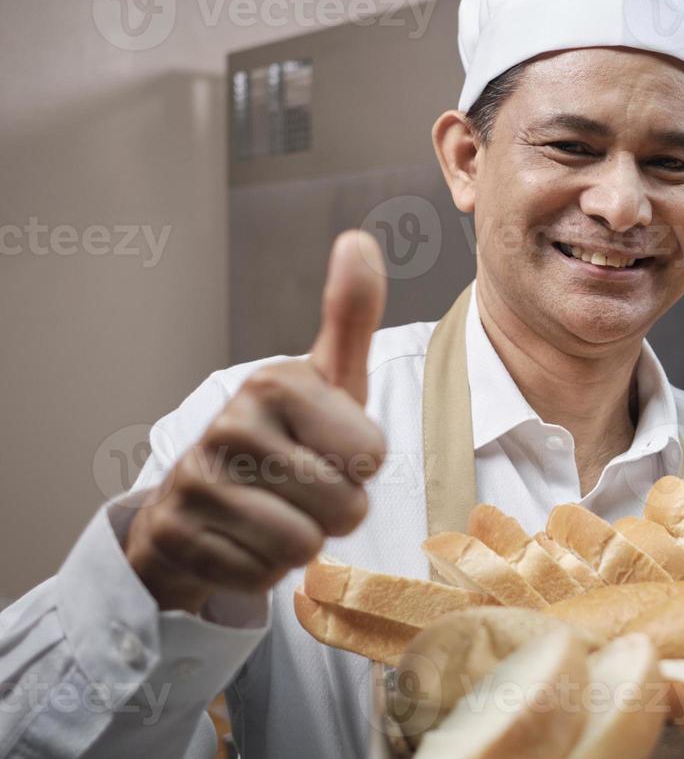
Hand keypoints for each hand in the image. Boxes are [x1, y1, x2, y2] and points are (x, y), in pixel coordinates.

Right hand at [125, 231, 388, 613]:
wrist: (198, 504)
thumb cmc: (286, 439)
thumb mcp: (328, 380)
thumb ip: (351, 315)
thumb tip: (359, 238)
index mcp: (276, 382)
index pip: (373, 454)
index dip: (362, 464)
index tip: (329, 447)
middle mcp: (230, 424)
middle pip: (343, 506)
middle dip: (335, 512)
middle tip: (302, 491)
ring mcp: (195, 482)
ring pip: (302, 546)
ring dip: (299, 544)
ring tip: (273, 514)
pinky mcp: (176, 540)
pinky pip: (260, 579)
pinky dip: (260, 572)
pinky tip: (239, 542)